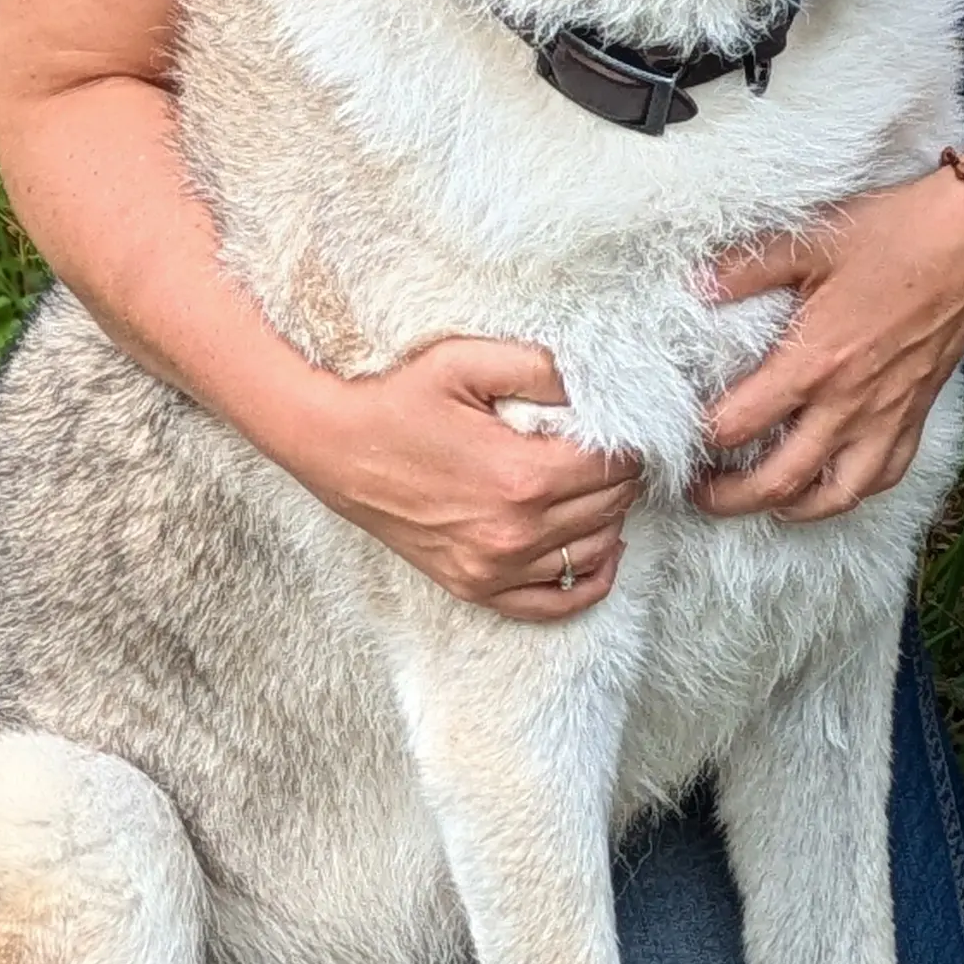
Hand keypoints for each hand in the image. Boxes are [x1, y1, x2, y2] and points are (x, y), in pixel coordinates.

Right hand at [274, 337, 645, 618]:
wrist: (332, 444)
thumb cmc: (397, 396)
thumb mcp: (466, 360)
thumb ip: (540, 367)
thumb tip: (598, 380)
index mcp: (522, 476)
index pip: (615, 465)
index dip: (630, 440)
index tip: (626, 423)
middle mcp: (516, 533)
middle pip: (610, 506)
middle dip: (622, 474)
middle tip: (613, 448)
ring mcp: (495, 568)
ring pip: (594, 551)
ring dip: (610, 517)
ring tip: (600, 485)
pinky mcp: (474, 586)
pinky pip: (555, 603)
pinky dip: (589, 580)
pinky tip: (600, 550)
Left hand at [690, 169, 963, 520]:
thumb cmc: (893, 235)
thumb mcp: (811, 238)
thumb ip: (746, 268)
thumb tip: (694, 285)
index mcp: (814, 362)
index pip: (739, 425)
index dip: (700, 437)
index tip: (678, 434)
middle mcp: (848, 404)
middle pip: (777, 482)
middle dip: (728, 499)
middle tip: (699, 493)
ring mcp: (885, 418)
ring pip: (833, 497)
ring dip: (788, 510)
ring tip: (760, 502)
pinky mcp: (915, 418)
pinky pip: (882, 479)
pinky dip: (849, 493)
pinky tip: (826, 484)